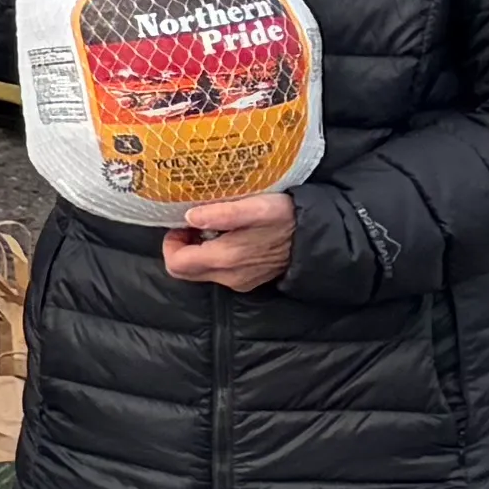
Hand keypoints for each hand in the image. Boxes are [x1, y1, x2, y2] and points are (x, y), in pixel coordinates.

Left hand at [162, 189, 298, 292]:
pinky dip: (213, 257)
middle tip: (192, 226)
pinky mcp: (249, 280)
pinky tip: (227, 237)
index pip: (177, 263)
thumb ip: (222, 214)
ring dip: (197, 251)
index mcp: (226, 259)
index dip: (171, 243)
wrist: (318, 237)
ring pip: (201, 272)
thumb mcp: (256, 207)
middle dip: (181, 248)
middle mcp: (230, 276)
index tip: (181, 225)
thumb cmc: (286, 217)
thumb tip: (190, 217)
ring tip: (211, 228)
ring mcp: (240, 281)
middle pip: (185, 271)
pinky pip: (219, 272)